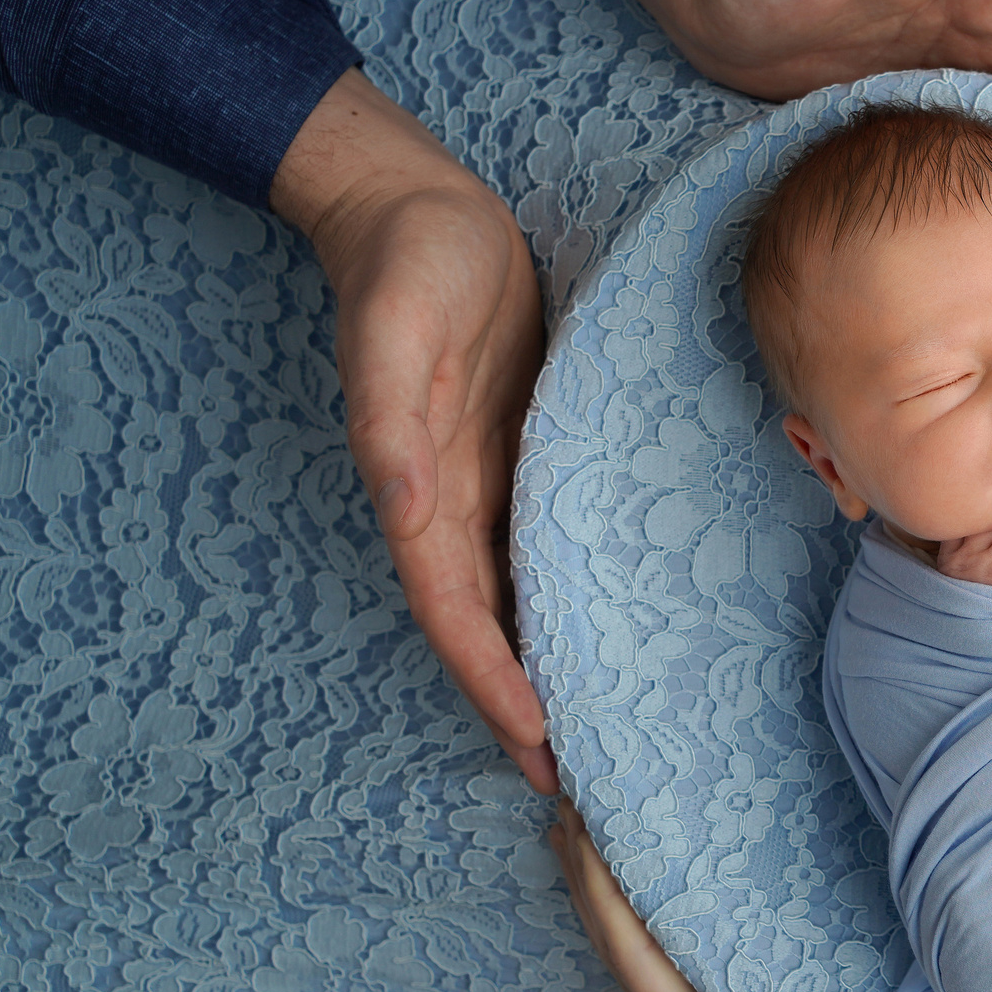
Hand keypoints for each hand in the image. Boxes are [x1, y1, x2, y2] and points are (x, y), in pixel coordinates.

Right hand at [271, 69, 556, 788]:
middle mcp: (450, 503)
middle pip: (484, 628)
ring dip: (540, 669)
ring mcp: (484, 484)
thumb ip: (391, 418)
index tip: (534, 740)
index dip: (490, 680)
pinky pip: (540, 550)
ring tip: (588, 736)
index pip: (456, 611)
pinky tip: (600, 635)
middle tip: (571, 782)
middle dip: (518, 706)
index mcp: (420, 489)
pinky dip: (563, 603)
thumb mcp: (397, 328)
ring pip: (512, 601)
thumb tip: (403, 503)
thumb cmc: (408, 264)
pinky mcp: (519, 456)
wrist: (418, 209)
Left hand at [553, 804, 798, 991]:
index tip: (585, 812)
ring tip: (586, 807)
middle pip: (616, 918)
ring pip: (625, 925)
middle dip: (590, 849)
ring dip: (600, 869)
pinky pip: (648, 943)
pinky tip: (634, 876)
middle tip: (572, 774)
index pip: (634, 941)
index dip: (607, 879)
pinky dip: (630, 901)